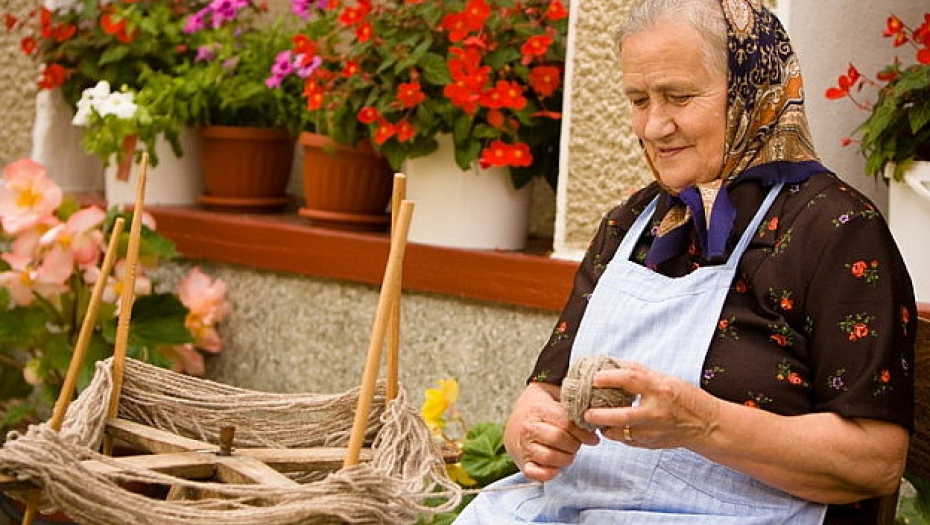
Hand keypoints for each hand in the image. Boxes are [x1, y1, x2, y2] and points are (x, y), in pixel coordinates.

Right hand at [504, 382, 599, 481]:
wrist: (519, 421)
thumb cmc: (545, 412)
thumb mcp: (558, 402)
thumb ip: (575, 411)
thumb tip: (596, 423)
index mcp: (539, 410)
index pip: (566, 424)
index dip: (584, 433)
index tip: (593, 438)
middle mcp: (529, 428)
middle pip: (558, 439)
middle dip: (574, 445)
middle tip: (577, 444)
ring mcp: (524, 446)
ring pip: (549, 457)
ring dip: (565, 458)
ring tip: (568, 453)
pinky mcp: (523, 462)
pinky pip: (534, 473)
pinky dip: (547, 474)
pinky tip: (556, 469)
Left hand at [583, 361, 719, 448]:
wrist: (707, 425)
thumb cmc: (684, 397)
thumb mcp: (664, 378)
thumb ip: (638, 372)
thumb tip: (611, 363)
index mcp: (659, 388)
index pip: (629, 379)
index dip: (608, 377)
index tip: (593, 378)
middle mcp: (656, 411)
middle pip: (621, 415)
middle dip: (599, 415)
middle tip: (586, 412)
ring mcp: (653, 431)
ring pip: (620, 434)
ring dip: (605, 427)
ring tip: (595, 420)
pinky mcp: (651, 444)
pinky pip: (626, 440)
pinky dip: (616, 434)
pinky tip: (610, 427)